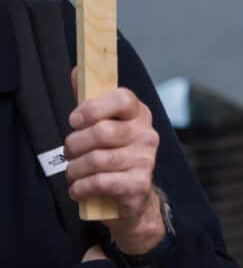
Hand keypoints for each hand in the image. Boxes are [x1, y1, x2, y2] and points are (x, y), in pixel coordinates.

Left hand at [64, 72, 164, 255]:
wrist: (131, 197)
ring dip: (75, 170)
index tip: (75, 119)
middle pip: (102, 132)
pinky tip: (80, 189)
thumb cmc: (111, 156)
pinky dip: (81, 187)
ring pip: (97, 160)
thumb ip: (89, 101)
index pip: (123, 98)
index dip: (94, 108)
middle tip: (70, 153)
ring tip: (74, 174)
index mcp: (138, 115)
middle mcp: (147, 135)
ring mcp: (146, 160)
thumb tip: (76, 70)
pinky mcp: (139, 184)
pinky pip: (101, 182)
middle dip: (74, 145)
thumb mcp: (101, 126)